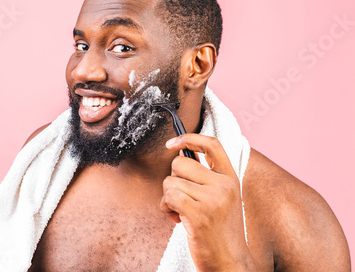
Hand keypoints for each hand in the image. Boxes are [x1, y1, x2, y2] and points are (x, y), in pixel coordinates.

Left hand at [160, 134, 255, 270]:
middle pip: (180, 163)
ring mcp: (213, 199)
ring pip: (170, 181)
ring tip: (181, 212)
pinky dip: (165, 208)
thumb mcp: (222, 198)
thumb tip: (180, 153)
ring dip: (168, 198)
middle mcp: (224, 185)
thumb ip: (205, 177)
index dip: (189, 137)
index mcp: (231, 178)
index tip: (172, 143)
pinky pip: (168, 197)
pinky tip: (177, 220)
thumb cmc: (220, 231)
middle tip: (182, 198)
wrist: (230, 263)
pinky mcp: (199, 214)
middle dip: (173, 179)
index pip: (212, 144)